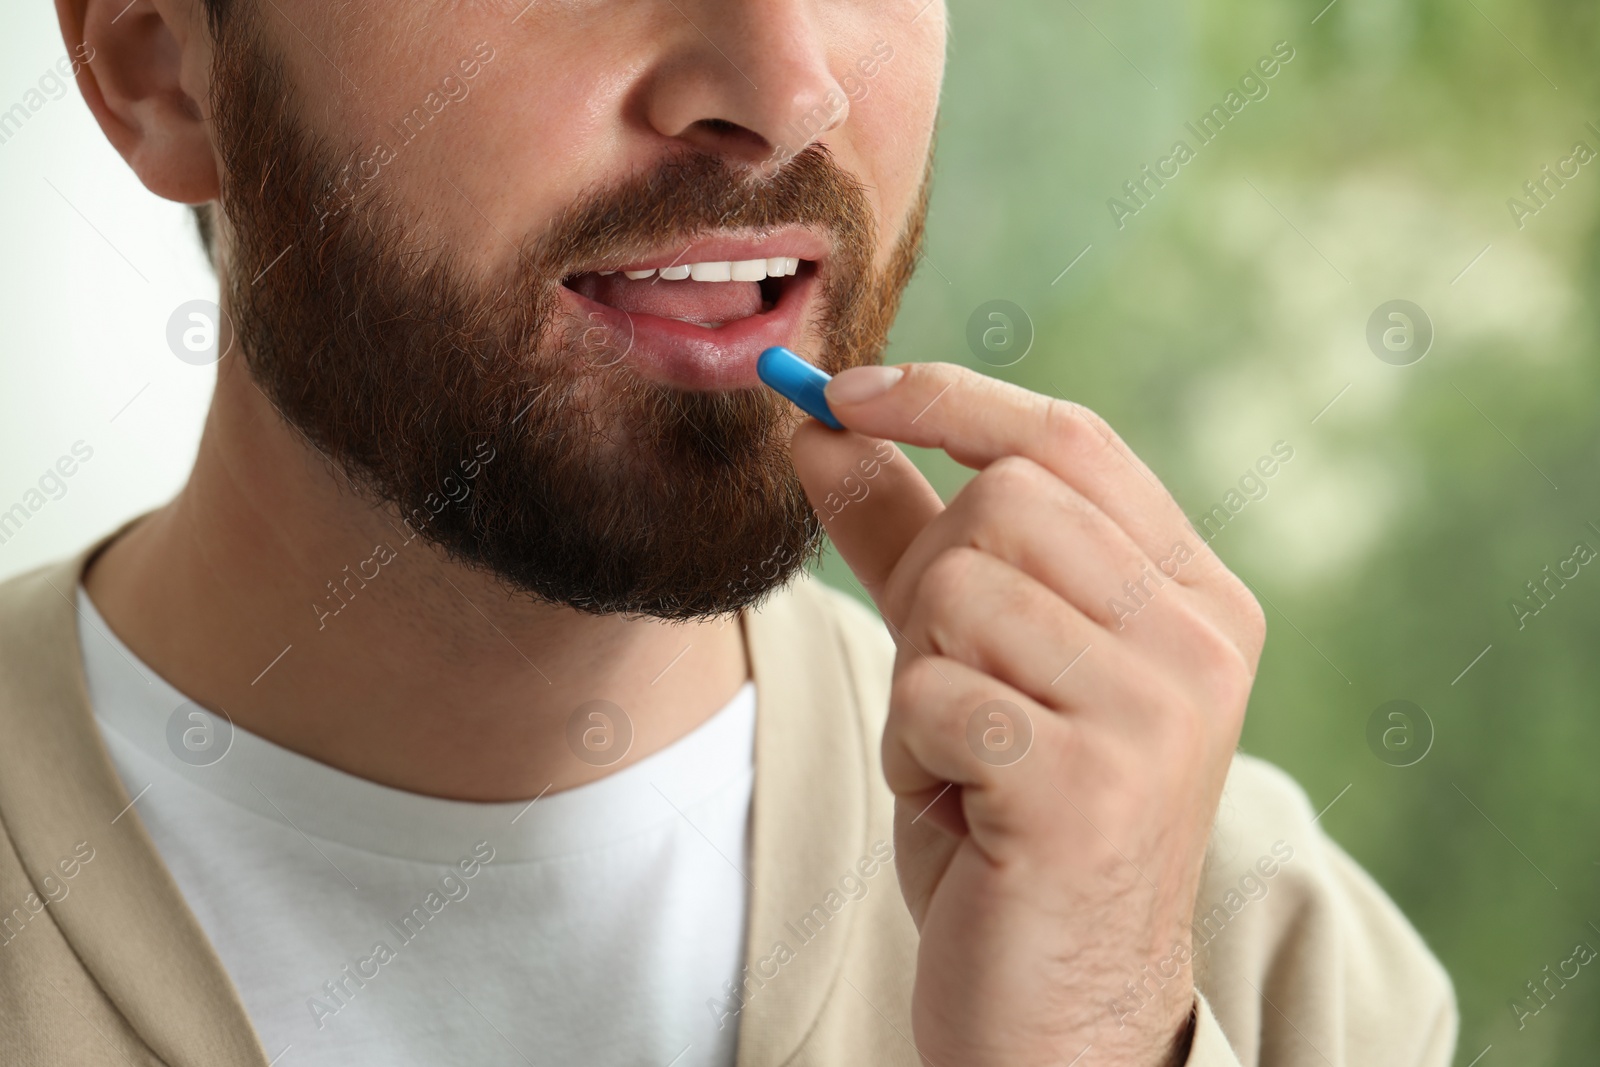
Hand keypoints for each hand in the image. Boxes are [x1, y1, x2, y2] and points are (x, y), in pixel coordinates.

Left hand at [788, 363, 1264, 1065]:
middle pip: (1000, 502)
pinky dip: (910, 750)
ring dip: (919, 678)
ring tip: (963, 759)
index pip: (1068, 439)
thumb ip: (906, 533)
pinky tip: (961, 809)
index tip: (843, 390)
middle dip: (927, 583)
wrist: (1057, 1003)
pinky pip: (932, 694)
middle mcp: (1200, 642)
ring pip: (956, 592)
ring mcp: (1157, 713)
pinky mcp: (1088, 786)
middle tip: (947, 683)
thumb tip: (821, 422)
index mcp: (1194, 596)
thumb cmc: (1010, 819)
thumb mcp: (966, 657)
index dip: (946, 397)